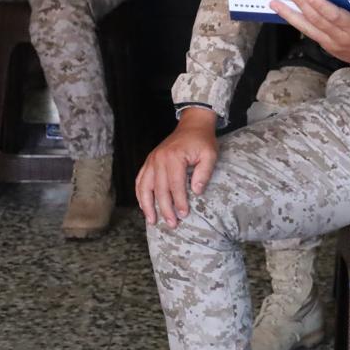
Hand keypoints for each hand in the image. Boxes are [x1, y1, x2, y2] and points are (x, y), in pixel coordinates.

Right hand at [135, 107, 217, 227]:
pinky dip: (140, 194)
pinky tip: (143, 206)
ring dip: (147, 206)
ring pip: (144, 187)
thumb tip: (196, 191)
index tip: (184, 214)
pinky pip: (140, 180)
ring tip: (152, 221)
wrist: (192, 125)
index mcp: (174, 157)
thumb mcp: (210, 155)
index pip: (175, 185)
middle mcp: (159, 159)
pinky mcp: (149, 161)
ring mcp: (151, 160)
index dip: (179, 202)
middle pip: (159, 189)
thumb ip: (204, 173)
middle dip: (165, 209)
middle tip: (171, 224)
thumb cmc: (202, 141)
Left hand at [273, 0, 349, 91]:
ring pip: (308, 28)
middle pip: (317, 21)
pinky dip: (298, 21)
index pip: (335, 17)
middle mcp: (340, 38)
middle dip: (301, 4)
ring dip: (291, 15)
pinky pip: (310, 32)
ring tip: (275, 3)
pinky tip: (287, 12)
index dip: (321, 5)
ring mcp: (331, 45)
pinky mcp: (327, 47)